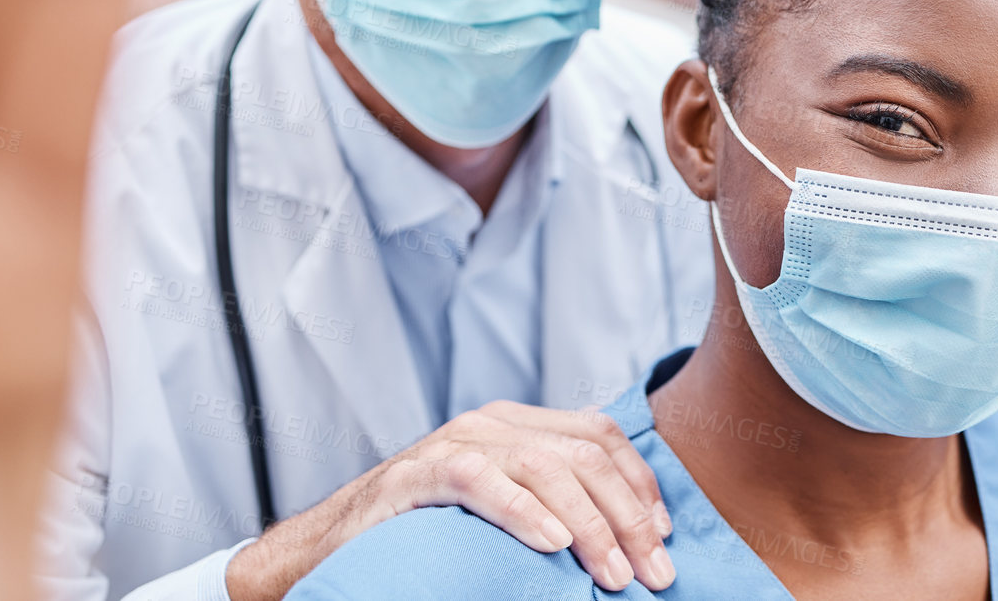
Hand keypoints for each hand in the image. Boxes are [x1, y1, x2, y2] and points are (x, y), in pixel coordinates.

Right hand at [225, 401, 675, 599]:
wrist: (331, 548)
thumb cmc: (428, 534)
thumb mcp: (505, 508)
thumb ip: (554, 501)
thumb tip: (629, 537)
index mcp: (520, 424)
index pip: (600, 435)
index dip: (640, 483)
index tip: (665, 536)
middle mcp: (493, 423)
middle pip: (583, 455)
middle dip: (628, 516)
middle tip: (655, 573)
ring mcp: (455, 442)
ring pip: (544, 467)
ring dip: (589, 525)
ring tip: (613, 574)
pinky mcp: (420, 473)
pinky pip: (481, 482)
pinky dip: (522, 512)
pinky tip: (551, 544)